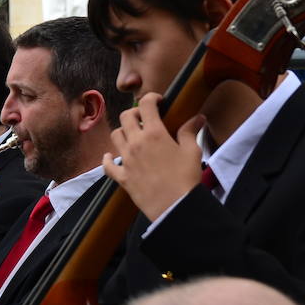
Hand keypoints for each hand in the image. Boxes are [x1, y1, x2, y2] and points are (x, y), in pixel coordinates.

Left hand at [102, 94, 204, 220]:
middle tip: (145, 118)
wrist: (175, 206)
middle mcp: (136, 143)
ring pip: (115, 136)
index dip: (151, 98)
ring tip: (133, 135)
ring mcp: (126, 159)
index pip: (146, 105)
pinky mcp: (121, 176)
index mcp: (154, 134)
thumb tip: (197, 117)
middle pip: (126, 117)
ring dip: (123, 131)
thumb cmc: (186, 177)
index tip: (158, 101)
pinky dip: (107, 159)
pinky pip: (107, 164)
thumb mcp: (192, 151)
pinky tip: (109, 156)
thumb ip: (190, 131)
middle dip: (135, 113)